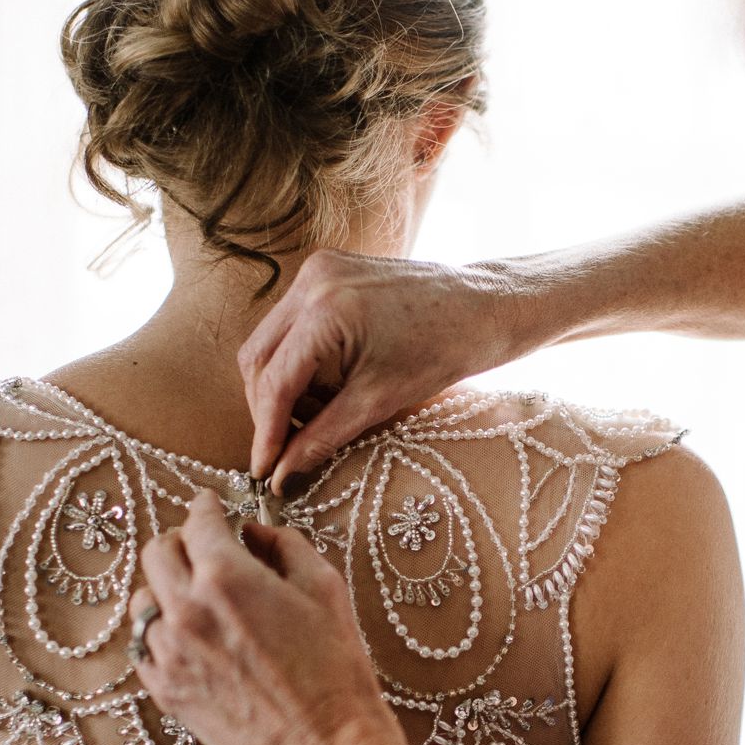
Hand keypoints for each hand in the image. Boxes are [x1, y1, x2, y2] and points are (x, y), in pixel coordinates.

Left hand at [130, 491, 402, 744]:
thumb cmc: (335, 670)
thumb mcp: (325, 588)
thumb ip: (284, 545)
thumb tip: (254, 532)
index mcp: (226, 577)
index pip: (197, 520)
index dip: (206, 506)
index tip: (210, 505)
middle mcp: (186, 610)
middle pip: (156, 552)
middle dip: (181, 542)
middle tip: (205, 548)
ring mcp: (169, 654)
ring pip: (144, 600)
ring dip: (168, 589)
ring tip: (199, 598)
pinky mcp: (165, 691)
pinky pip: (144, 647)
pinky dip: (161, 634)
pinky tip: (192, 638)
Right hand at [239, 250, 527, 493]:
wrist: (486, 307)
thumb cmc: (445, 351)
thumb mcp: (379, 402)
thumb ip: (323, 437)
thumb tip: (282, 474)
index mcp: (325, 309)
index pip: (274, 381)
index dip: (266, 431)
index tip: (264, 470)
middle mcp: (312, 280)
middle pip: (258, 356)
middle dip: (267, 408)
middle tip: (283, 451)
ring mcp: (317, 269)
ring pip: (270, 340)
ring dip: (280, 386)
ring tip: (310, 421)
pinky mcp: (327, 270)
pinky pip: (292, 323)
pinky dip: (299, 360)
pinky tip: (324, 389)